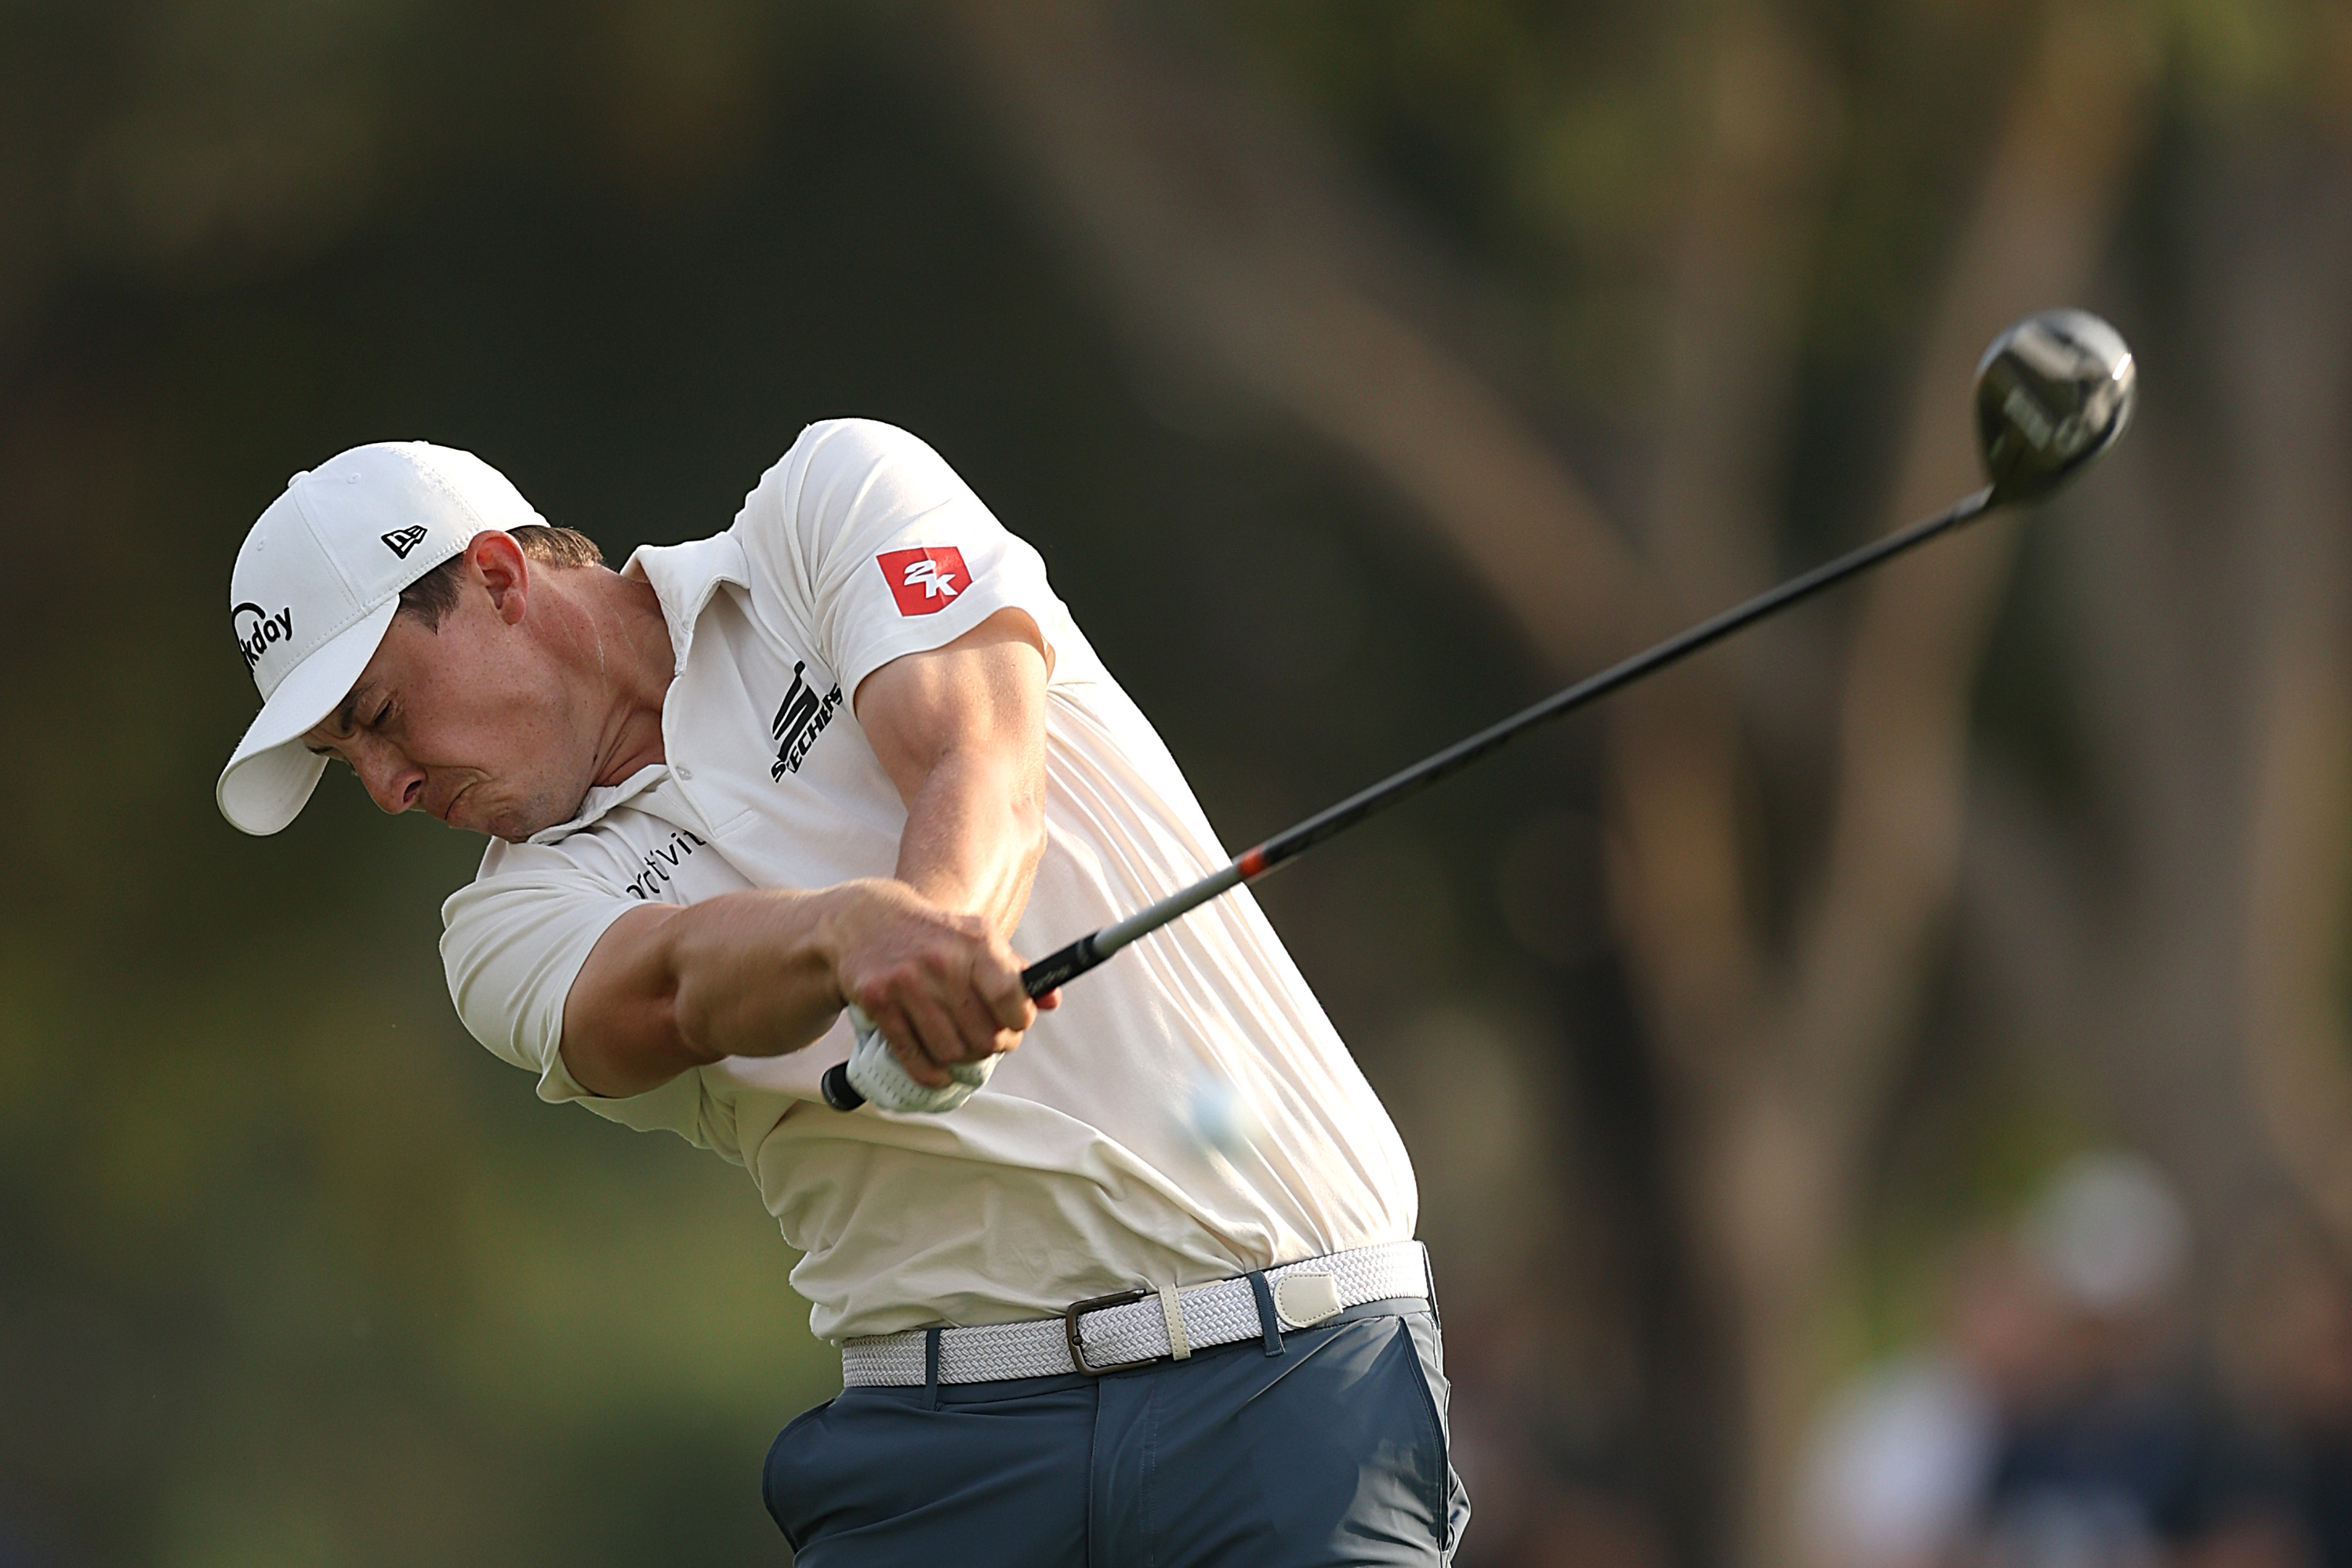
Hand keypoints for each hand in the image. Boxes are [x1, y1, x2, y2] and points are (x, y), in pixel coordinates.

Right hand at [824, 879, 1058, 1087]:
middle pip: (984, 1036)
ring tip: (962, 1047)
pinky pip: (914, 1058)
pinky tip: (939, 1069)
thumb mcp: (979, 939)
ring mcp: (906, 982)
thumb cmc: (935, 936)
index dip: (1019, 1021)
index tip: (1015, 1023)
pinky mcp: (878, 1001)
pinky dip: (932, 1074)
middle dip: (993, 1046)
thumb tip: (1051, 1001)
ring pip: (951, 1052)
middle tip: (989, 1041)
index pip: (1012, 996)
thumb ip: (1017, 972)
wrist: (867, 919)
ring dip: (962, 1060)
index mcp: (976, 942)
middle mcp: (941, 961)